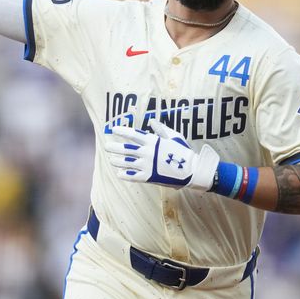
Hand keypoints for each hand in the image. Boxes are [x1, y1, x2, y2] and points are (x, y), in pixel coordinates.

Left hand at [104, 120, 218, 190]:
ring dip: (117, 160)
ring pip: (127, 162)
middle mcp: (147, 152)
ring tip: (111, 159)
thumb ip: (161, 129)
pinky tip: (118, 173)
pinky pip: (133, 176)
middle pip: (126, 148)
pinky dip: (124, 174)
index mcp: (153, 141)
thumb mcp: (173, 136)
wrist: (192, 169)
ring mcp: (147, 165)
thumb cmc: (183, 151)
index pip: (133, 134)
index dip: (122, 131)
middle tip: (107, 146)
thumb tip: (151, 121)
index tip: (113, 129)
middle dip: (115, 147)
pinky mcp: (149, 177)